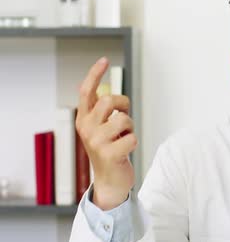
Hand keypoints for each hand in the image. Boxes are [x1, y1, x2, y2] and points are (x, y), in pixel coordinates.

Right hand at [75, 57, 137, 209]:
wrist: (110, 181)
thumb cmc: (110, 149)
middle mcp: (86, 129)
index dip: (94, 74)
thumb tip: (113, 95)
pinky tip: (125, 151)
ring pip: (123, 119)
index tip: (104, 60)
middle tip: (124, 117)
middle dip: (123, 105)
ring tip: (123, 138)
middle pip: (108, 101)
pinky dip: (134, 143)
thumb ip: (104, 112)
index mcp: (84, 119)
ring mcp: (95, 142)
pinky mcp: (108, 154)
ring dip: (130, 127)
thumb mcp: (103, 128)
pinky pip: (132, 137)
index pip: (86, 92)